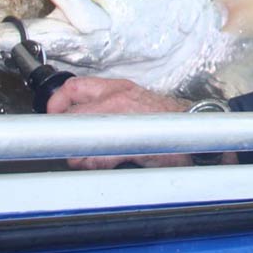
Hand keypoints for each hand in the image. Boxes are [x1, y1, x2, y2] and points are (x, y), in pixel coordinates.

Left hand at [46, 77, 196, 169]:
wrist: (199, 125)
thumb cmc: (168, 120)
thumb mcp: (134, 103)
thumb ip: (105, 114)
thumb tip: (80, 136)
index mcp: (117, 88)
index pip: (73, 87)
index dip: (56, 104)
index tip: (53, 119)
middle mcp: (118, 97)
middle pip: (73, 114)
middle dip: (67, 133)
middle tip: (70, 146)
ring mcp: (124, 117)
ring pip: (83, 134)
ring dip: (80, 153)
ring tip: (86, 160)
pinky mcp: (132, 139)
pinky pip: (100, 154)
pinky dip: (96, 163)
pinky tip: (104, 164)